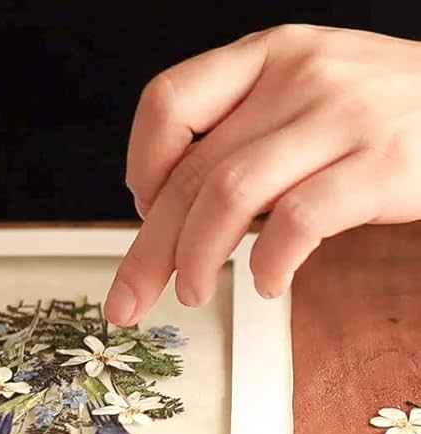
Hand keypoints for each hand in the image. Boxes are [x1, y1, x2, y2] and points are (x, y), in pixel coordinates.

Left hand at [106, 24, 420, 323]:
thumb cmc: (375, 115)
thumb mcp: (299, 95)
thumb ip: (239, 136)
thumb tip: (167, 214)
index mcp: (266, 57)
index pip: (168, 102)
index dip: (139, 165)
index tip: (142, 210)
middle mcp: (298, 76)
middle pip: (192, 171)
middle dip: (151, 249)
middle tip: (132, 296)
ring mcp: (343, 117)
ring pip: (231, 196)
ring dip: (198, 259)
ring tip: (194, 292)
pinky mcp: (382, 164)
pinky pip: (299, 221)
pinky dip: (270, 263)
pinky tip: (268, 281)